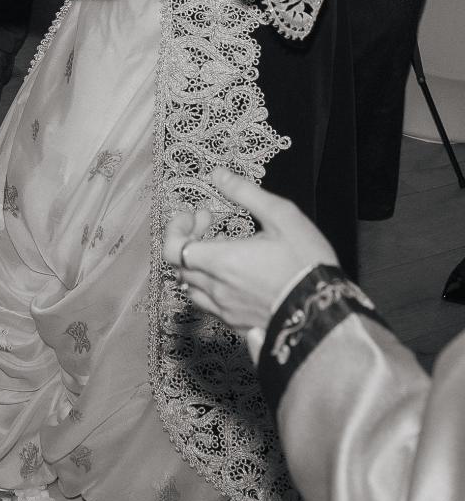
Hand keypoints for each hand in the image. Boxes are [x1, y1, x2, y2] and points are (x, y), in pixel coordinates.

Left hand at [164, 168, 338, 355]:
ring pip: (192, 289)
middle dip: (189, 240)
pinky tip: (232, 274)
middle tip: (210, 224)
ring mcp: (227, 311)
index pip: (173, 250)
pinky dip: (210, 287)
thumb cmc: (305, 263)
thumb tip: (217, 174)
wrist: (327, 315)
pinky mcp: (240, 326)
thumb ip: (245, 193)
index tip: (195, 215)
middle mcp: (217, 289)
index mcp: (221, 262)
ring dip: (197, 266)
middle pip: (181, 267)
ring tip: (220, 249)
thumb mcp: (281, 215)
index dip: (176, 229)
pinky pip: (210, 307)